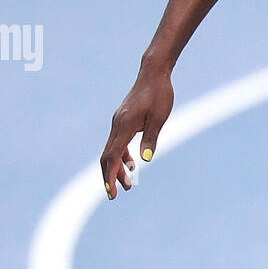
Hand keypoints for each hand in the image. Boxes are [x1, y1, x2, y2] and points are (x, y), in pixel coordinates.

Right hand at [100, 66, 173, 198]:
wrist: (153, 73)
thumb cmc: (159, 94)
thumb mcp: (160, 118)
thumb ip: (150, 138)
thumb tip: (145, 160)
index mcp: (124, 126)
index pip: (113, 156)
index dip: (111, 175)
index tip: (111, 191)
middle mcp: (117, 125)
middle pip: (107, 157)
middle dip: (110, 177)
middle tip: (115, 194)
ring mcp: (118, 122)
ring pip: (112, 150)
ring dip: (117, 168)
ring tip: (128, 184)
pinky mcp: (123, 120)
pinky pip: (118, 142)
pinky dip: (122, 155)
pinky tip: (131, 164)